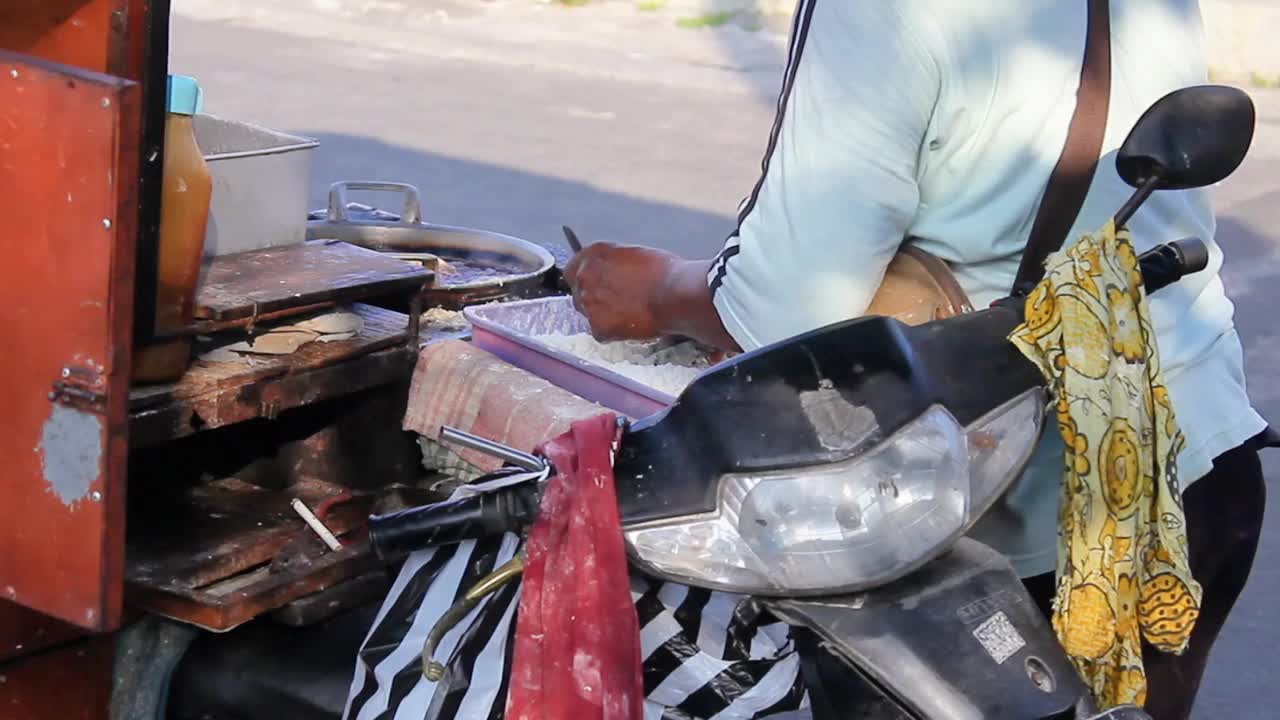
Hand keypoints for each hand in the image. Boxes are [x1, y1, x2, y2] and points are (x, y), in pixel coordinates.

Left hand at [563, 242, 677, 340]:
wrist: (676, 294)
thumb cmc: (664, 273)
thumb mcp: (634, 255)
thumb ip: (613, 263)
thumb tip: (613, 272)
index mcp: (593, 255)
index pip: (573, 269)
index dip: (586, 280)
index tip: (595, 286)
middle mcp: (585, 278)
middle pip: (578, 293)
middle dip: (595, 299)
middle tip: (617, 303)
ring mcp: (589, 304)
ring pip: (589, 314)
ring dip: (604, 316)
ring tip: (630, 313)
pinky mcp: (598, 328)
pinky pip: (601, 333)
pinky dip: (614, 333)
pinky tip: (632, 325)